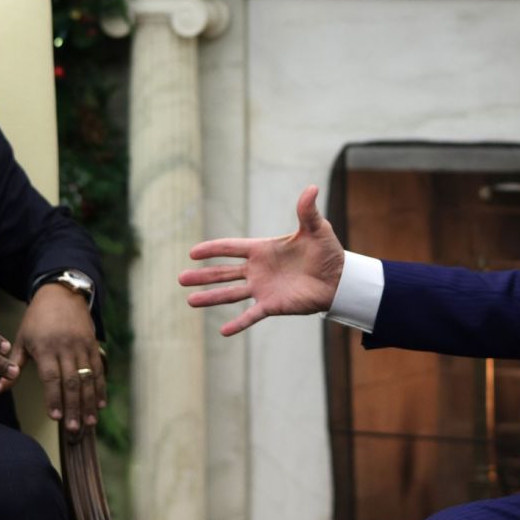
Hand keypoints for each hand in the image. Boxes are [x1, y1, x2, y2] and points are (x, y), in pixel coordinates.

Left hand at [9, 282, 104, 433]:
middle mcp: (66, 348)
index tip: (55, 417)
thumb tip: (0, 387)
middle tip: (73, 429)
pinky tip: (100, 404)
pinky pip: (98, 369)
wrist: (62, 293)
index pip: (51, 377)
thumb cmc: (37, 318)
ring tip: (89, 422)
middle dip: (73, 407)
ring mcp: (82, 346)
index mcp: (46, 347)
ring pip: (88, 378)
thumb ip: (14, 364)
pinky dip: (100, 387)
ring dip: (89, 402)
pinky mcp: (93, 345)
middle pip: (72, 382)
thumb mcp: (21, 338)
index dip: (54, 398)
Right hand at [179, 185, 344, 335]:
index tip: (192, 252)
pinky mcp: (272, 305)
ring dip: (211, 297)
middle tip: (180, 278)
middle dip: (202, 275)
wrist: (339, 279)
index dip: (212, 249)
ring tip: (190, 300)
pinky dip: (238, 323)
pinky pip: (251, 315)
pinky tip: (223, 331)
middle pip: (224, 272)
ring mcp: (263, 289)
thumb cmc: (327, 251)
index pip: (231, 248)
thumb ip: (308, 211)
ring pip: (231, 294)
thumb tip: (311, 188)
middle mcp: (258, 270)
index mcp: (263, 249)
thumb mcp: (317, 229)